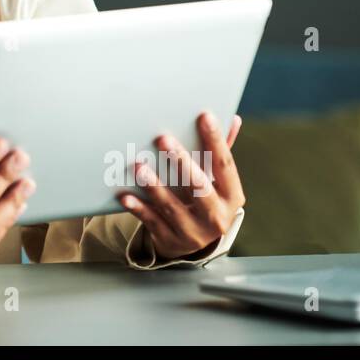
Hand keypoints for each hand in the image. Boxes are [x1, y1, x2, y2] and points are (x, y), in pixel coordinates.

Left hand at [116, 111, 244, 261]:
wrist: (195, 243)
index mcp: (232, 196)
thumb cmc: (205, 198)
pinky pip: (152, 222)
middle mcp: (217, 217)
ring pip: (173, 207)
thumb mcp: (217, 181)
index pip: (225, 164)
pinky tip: (125, 196)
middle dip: (182, 163)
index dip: (216, 140)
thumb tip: (233, 119)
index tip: (204, 116)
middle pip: (199, 187)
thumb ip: (220, 153)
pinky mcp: (171, 240)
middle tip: (163, 139)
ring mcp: (194, 232)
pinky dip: (139, 209)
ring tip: (138, 166)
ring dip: (155, 186)